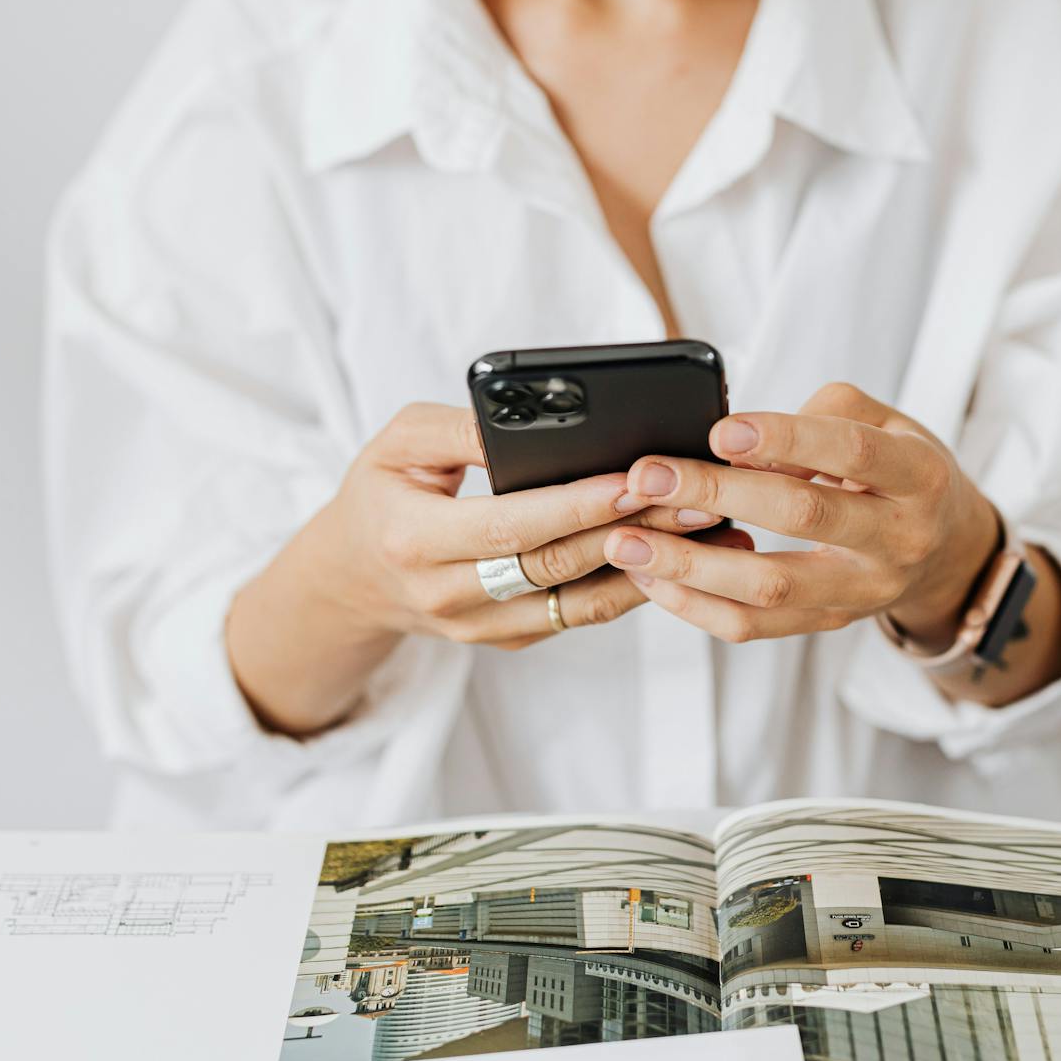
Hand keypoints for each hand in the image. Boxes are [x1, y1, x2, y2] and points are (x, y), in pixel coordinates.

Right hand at [298, 403, 731, 647]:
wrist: (353, 577)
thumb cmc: (381, 492)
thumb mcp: (399, 442)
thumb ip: (462, 429)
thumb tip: (530, 420)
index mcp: (415, 539)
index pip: (512, 526)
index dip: (577, 505)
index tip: (634, 478)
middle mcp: (448, 596)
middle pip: (556, 566)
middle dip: (631, 531)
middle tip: (697, 496)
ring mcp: (481, 628)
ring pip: (578, 602)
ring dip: (648, 567)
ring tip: (707, 531)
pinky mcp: (511, 640)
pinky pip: (578, 616)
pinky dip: (629, 587)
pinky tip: (676, 555)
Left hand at [602, 383, 1000, 645]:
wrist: (948, 550)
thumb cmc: (901, 471)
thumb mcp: (887, 422)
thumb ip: (822, 416)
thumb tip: (741, 443)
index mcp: (917, 476)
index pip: (852, 452)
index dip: (786, 438)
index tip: (719, 429)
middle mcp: (897, 540)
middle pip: (803, 516)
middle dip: (717, 493)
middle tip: (649, 476)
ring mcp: (862, 591)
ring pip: (771, 587)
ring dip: (689, 565)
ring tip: (628, 542)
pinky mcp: (828, 623)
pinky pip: (755, 626)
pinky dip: (697, 605)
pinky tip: (652, 579)